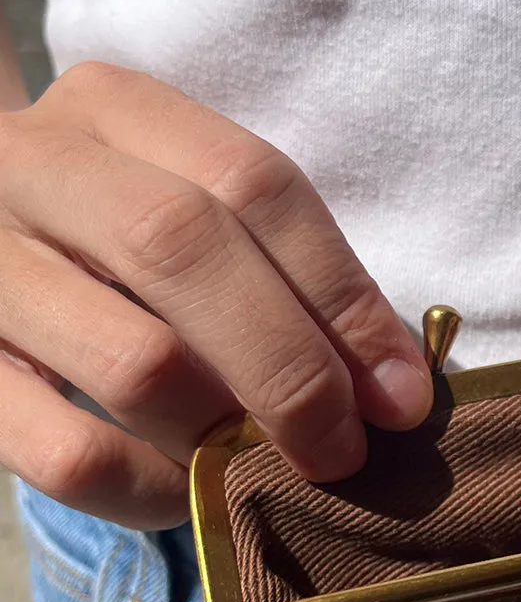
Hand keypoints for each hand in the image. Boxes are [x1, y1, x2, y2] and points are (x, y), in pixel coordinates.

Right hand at [0, 63, 431, 529]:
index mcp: (110, 109)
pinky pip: (69, 456)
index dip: (342, 294)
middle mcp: (30, 169)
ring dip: (228, 434)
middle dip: (291, 367)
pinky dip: (153, 491)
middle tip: (342, 449)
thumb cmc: (119, 243)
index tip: (401, 392)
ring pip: (132, 361)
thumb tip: (395, 388)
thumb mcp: (190, 212)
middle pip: (182, 250)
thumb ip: (279, 271)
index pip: (253, 182)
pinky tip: (191, 492)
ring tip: (266, 466)